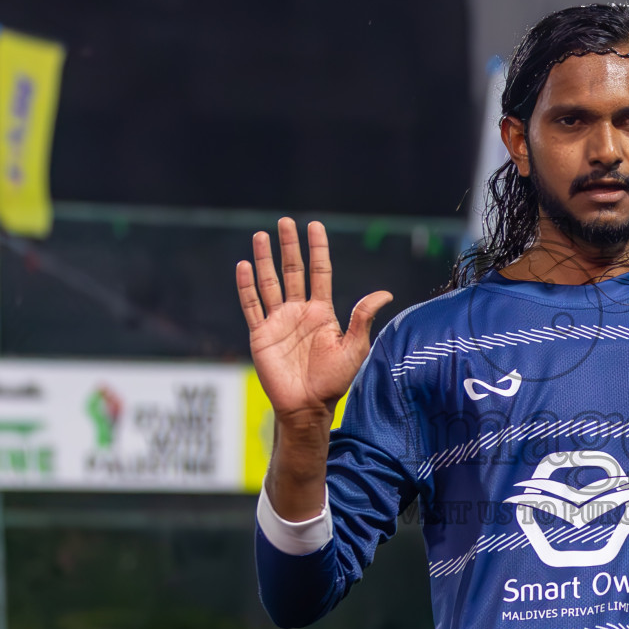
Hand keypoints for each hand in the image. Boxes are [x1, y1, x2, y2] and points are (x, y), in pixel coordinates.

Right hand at [236, 219, 391, 425]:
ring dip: (264, 259)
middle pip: (292, 271)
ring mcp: (278, 321)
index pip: (319, 272)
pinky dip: (246, 286)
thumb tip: (384, 293)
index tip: (315, 226)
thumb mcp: (354, 348)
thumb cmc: (333, 380)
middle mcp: (299, 312)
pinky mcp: (261, 335)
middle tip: (285, 222)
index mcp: (321, 312)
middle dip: (288, 247)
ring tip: (260, 235)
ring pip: (269, 283)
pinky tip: (244, 266)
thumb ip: (363, 318)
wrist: (307, 406)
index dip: (317, 249)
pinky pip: (252, 306)